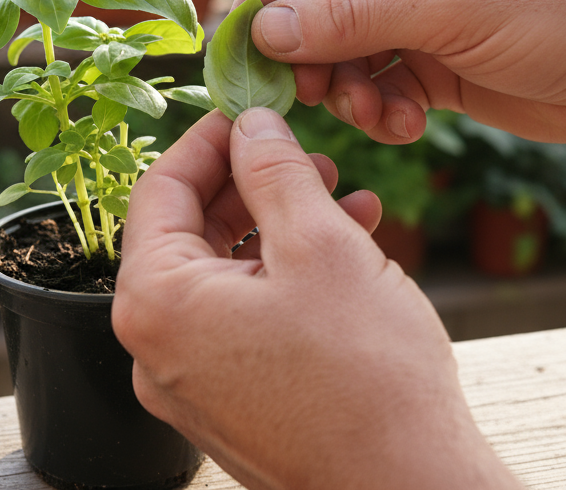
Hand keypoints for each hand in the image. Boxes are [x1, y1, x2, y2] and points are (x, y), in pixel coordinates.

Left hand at [114, 108, 521, 489]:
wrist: (409, 489)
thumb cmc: (368, 380)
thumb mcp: (322, 244)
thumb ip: (276, 171)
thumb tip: (253, 126)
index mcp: (157, 304)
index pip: (159, 191)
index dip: (207, 141)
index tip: (247, 112)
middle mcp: (157, 350)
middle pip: (189, 235)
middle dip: (253, 186)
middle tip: (307, 157)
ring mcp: (191, 385)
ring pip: (223, 278)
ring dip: (279, 230)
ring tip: (344, 203)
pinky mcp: (230, 407)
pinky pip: (241, 323)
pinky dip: (284, 282)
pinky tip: (345, 259)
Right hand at [235, 0, 565, 145]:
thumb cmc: (558, 10)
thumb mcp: (444, 8)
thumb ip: (348, 19)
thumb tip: (264, 31)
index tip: (243, 40)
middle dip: (310, 50)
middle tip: (300, 93)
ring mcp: (420, 7)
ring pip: (344, 48)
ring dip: (347, 87)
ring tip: (372, 113)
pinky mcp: (434, 59)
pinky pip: (377, 82)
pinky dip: (379, 108)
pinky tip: (406, 125)